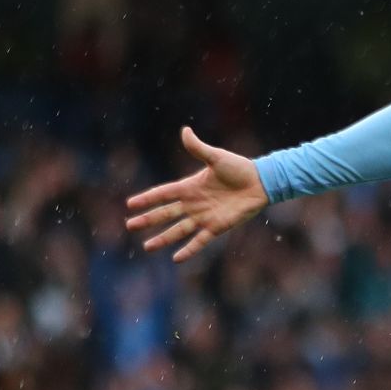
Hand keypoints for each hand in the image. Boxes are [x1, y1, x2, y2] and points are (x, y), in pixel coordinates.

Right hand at [125, 127, 268, 261]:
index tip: (130, 204)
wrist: (260, 182)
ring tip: (146, 247)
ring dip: (163, 238)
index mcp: (190, 186)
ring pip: (178, 230)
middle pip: (165, 214)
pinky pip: (200, 241)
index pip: (163, 194)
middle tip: (130, 225)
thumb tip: (185, 131)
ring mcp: (204, 217)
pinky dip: (189, 249)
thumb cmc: (239, 168)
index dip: (147, 198)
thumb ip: (198, 148)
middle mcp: (193, 203)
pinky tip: (176, 258)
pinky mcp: (217, 227)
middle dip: (148, 220)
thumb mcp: (216, 157)